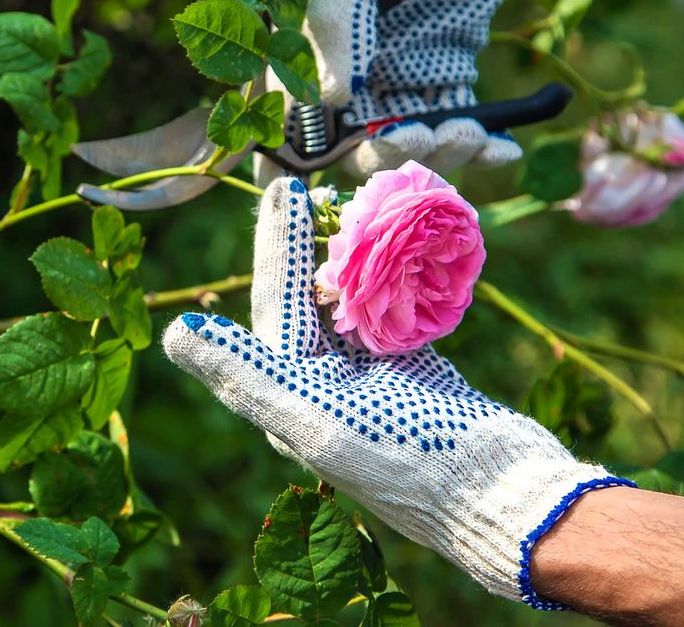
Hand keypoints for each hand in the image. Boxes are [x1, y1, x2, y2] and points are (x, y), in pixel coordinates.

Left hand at [163, 177, 632, 606]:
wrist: (509, 500)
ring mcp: (368, 379)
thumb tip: (175, 334)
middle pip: (305, 298)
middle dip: (305, 241)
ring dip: (346, 254)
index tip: (287, 190)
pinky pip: (389, 311)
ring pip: (346, 301)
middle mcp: (320, 387)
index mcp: (291, 397)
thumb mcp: (320, 422)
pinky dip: (391, 276)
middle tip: (306, 183)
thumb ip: (246, 376)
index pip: (274, 306)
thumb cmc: (413, 464)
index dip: (277, 247)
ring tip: (350, 203)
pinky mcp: (411, 371)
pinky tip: (397, 243)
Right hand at [300, 0, 538, 174]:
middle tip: (420, 136)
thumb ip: (338, 25)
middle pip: (356, 149)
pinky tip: (503, 148)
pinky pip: (457, 129)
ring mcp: (396, 86)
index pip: (290, 125)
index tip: (331, 173)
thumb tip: (332, 101)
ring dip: (437, 155)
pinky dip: (482, 146)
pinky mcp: (443, 84)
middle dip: (388, 156)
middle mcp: (347, 81)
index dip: (299, 165)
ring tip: (468, 132)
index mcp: (306, 55)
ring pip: (409, 147)